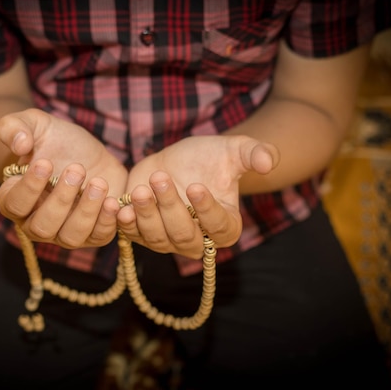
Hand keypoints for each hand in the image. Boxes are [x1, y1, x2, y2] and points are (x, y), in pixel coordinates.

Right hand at [0, 109, 127, 247]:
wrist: (87, 152)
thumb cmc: (54, 140)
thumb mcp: (33, 124)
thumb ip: (15, 127)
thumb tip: (19, 144)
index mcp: (14, 198)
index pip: (15, 204)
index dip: (29, 187)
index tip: (45, 163)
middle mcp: (35, 222)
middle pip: (42, 227)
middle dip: (60, 200)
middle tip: (76, 169)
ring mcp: (64, 232)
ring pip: (70, 237)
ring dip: (86, 212)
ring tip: (99, 183)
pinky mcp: (92, 232)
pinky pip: (98, 238)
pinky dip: (107, 222)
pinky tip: (113, 201)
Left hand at [117, 135, 278, 257]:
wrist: (179, 159)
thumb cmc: (211, 157)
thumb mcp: (236, 150)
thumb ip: (256, 154)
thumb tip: (270, 163)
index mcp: (225, 225)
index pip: (219, 229)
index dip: (207, 211)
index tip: (196, 186)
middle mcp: (197, 240)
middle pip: (184, 237)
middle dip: (171, 208)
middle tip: (161, 179)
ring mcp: (168, 239)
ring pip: (157, 239)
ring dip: (147, 216)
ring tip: (141, 189)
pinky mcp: (142, 232)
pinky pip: (133, 235)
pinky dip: (126, 224)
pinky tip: (121, 207)